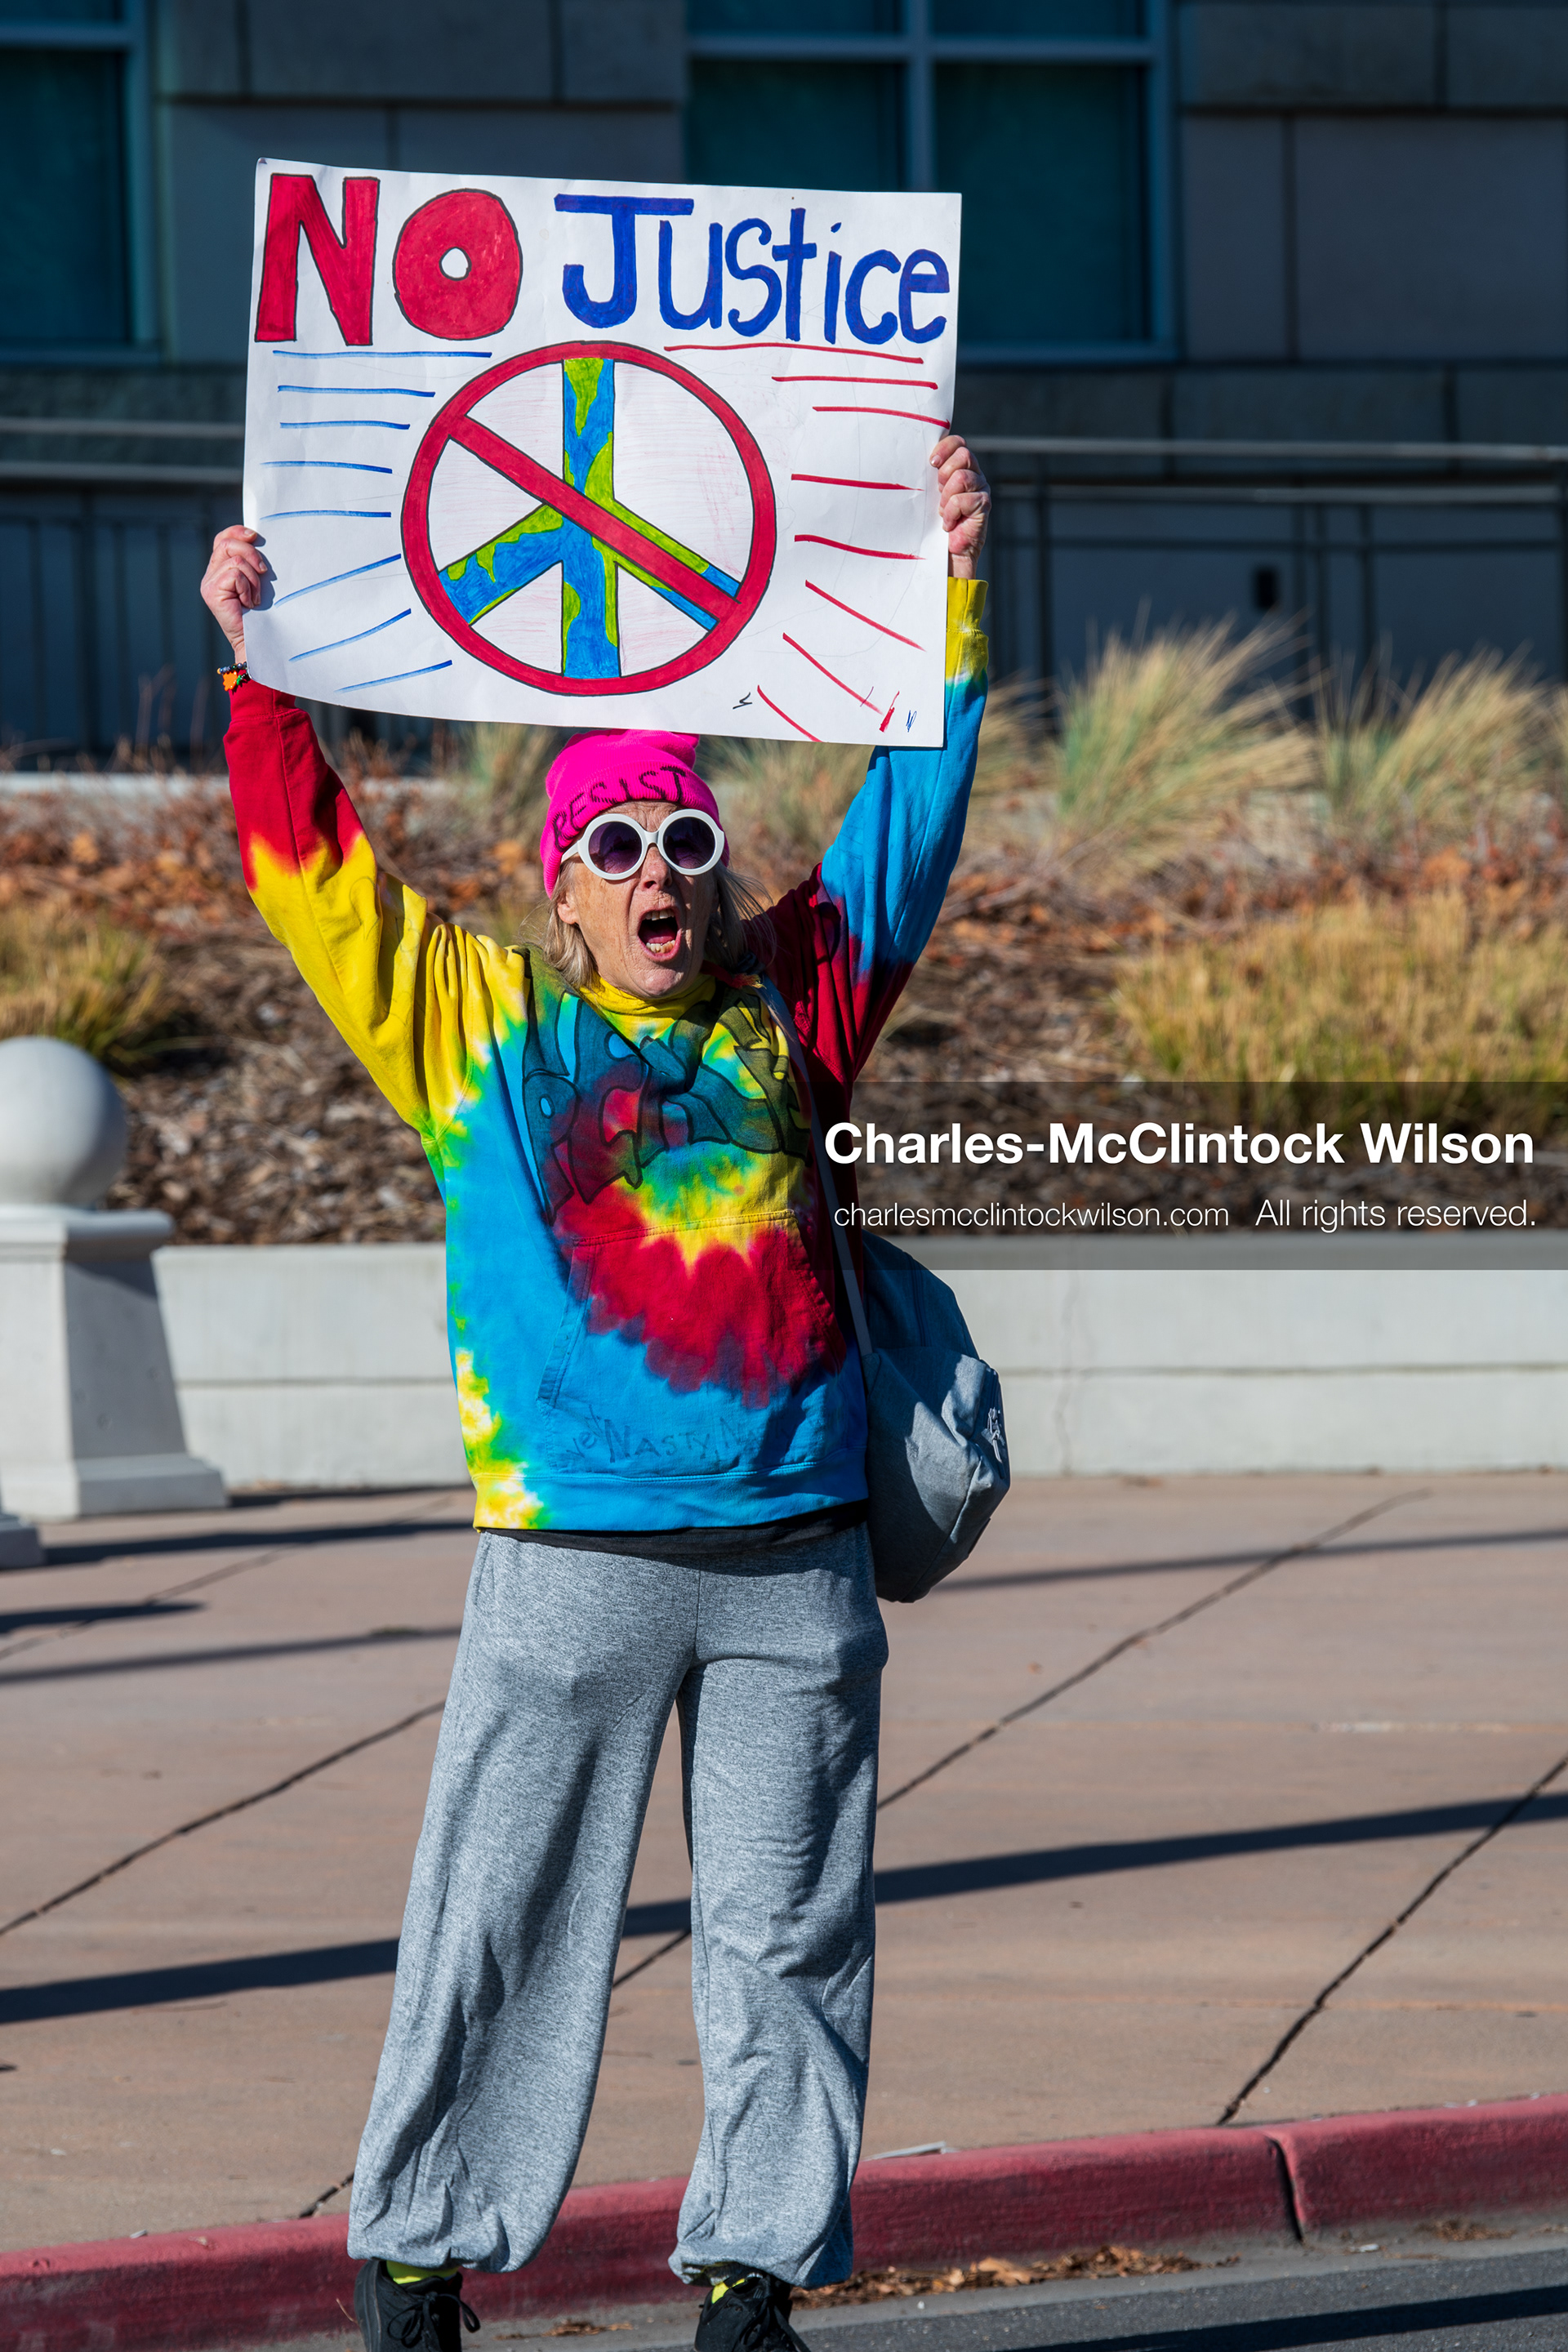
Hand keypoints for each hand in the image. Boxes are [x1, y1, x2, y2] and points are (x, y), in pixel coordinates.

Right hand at [200, 524, 267, 662]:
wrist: (258, 640)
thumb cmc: (263, 612)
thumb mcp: (258, 580)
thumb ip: (252, 562)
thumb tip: (258, 540)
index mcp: (220, 568)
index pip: (223, 538)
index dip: (238, 532)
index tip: (256, 537)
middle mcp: (210, 574)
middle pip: (227, 544)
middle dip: (251, 554)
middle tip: (264, 572)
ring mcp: (208, 583)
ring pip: (235, 561)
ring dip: (253, 578)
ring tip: (256, 597)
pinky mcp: (211, 592)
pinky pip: (235, 575)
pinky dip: (247, 587)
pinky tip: (250, 602)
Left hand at [931, 433, 990, 578]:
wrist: (945, 554)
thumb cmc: (932, 524)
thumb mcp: (927, 494)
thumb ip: (929, 475)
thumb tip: (914, 455)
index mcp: (960, 467)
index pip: (958, 442)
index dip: (945, 448)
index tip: (931, 463)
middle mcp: (974, 475)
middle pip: (963, 454)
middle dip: (944, 473)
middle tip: (938, 493)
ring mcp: (982, 489)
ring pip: (962, 477)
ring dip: (946, 497)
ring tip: (943, 512)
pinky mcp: (984, 505)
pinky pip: (963, 499)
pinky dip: (951, 513)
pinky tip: (949, 524)